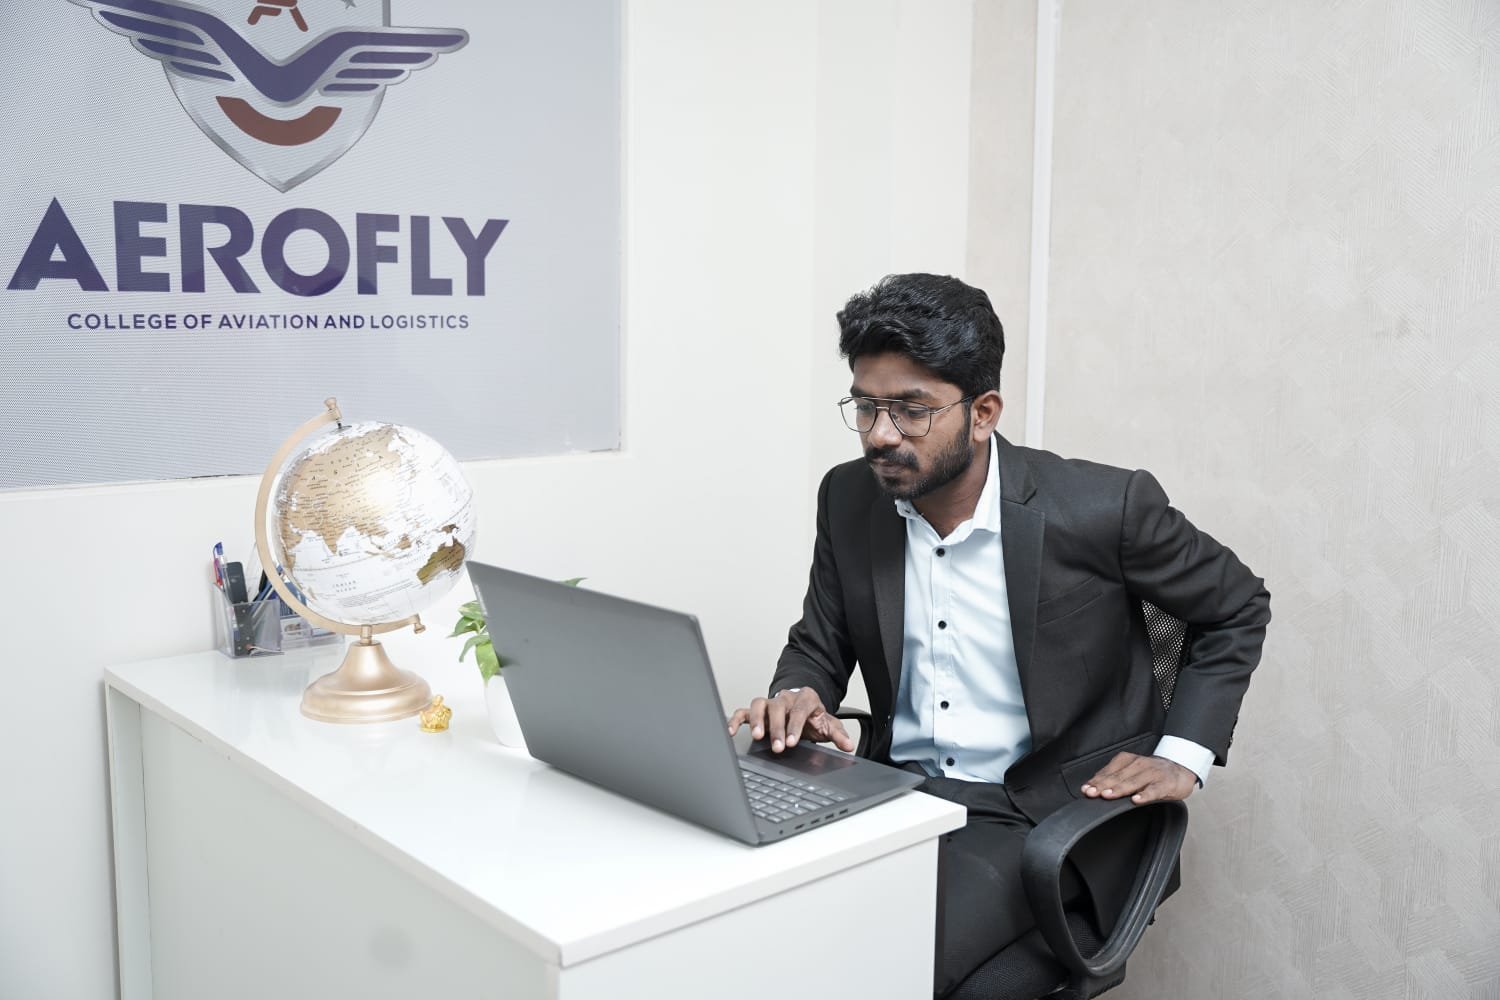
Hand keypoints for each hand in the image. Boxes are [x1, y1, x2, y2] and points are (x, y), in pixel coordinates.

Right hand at [727, 688, 854, 753]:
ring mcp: (770, 702)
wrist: (802, 707)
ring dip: (756, 720)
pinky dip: (735, 719)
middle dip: (776, 728)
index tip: (791, 742)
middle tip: (777, 746)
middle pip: (778, 708)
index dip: (794, 726)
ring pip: (759, 704)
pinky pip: (743, 711)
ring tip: (756, 736)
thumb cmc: (813, 718)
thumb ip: (838, 735)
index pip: (798, 710)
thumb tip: (849, 746)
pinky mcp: (757, 710)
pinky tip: (731, 731)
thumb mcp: (828, 725)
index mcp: (805, 699)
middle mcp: (785, 698)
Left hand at [1081, 752, 1196, 803]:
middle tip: (1092, 793)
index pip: (1108, 771)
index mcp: (1127, 760)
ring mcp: (1152, 773)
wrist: (1180, 769)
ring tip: (1108, 795)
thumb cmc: (1151, 773)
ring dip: (1119, 789)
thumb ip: (1114, 777)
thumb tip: (1091, 787)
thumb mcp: (1131, 771)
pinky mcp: (1165, 783)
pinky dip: (1145, 795)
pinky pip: (1154, 790)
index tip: (1085, 789)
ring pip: (1133, 782)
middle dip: (1103, 785)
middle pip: (1117, 777)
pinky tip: (1136, 800)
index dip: (1096, 781)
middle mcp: (1138, 764)